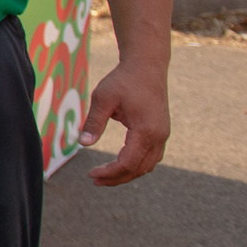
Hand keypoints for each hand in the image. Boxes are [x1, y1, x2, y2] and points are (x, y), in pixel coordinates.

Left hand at [78, 59, 167, 185]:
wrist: (147, 66)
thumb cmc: (123, 80)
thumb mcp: (103, 98)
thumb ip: (94, 122)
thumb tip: (83, 144)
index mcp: (146, 130)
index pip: (127, 162)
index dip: (109, 172)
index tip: (90, 174)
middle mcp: (159, 136)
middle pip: (138, 169)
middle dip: (116, 178)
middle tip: (94, 180)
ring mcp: (163, 135)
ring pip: (147, 165)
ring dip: (127, 174)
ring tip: (104, 176)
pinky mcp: (161, 132)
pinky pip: (151, 157)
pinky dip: (136, 165)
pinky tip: (120, 165)